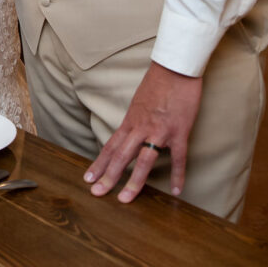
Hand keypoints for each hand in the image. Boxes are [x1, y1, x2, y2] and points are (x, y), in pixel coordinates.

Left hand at [83, 61, 201, 203]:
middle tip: (97, 193)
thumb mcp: (138, 101)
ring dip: (133, 182)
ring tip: (125, 199)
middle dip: (108, 176)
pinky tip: (178, 190)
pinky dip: (178, 175)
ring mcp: (159, 131)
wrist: (175, 68)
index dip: (99, 163)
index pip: (110, 146)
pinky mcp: (179, 131)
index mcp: (130, 121)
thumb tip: (131, 132)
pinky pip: (178, 158)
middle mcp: (140, 127)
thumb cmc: (157, 81)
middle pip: (120, 156)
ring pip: (143, 161)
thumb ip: (134, 119)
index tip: (89, 177)